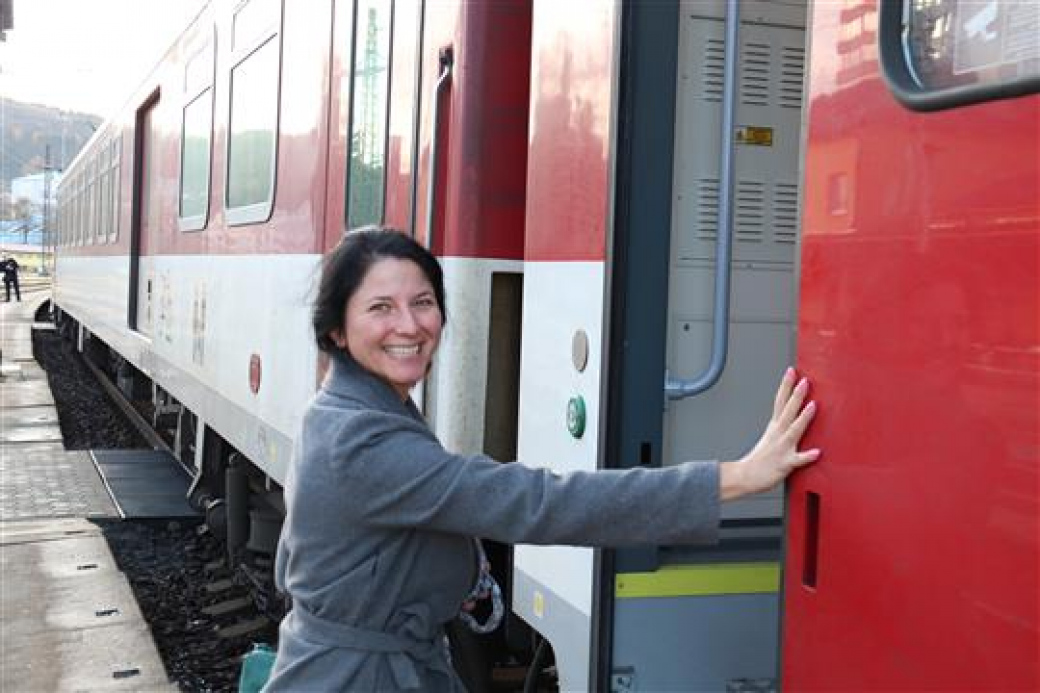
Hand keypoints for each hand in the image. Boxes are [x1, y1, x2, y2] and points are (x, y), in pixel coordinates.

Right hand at [721, 368, 819, 499]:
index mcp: (774, 427)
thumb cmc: (758, 460)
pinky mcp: (785, 464)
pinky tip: (816, 452)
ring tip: (812, 406)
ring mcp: (781, 448)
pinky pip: (797, 460)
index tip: (792, 371)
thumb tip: (791, 417)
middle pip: (787, 410)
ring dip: (803, 418)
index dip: (786, 386)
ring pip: (793, 430)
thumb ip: (782, 427)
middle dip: (796, 395)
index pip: (780, 401)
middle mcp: (778, 434)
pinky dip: (806, 456)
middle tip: (805, 381)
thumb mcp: (770, 438)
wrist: (745, 476)